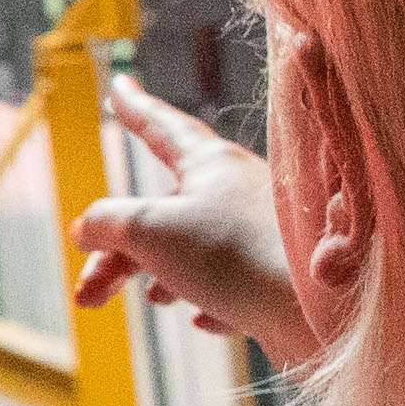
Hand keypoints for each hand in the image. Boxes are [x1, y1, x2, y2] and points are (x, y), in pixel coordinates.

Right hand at [73, 90, 357, 373]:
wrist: (320, 311)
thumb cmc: (236, 255)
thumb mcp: (149, 230)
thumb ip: (107, 223)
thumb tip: (85, 228)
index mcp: (212, 165)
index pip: (163, 126)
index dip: (135, 108)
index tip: (119, 86)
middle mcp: (239, 193)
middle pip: (161, 212)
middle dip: (118, 252)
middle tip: (85, 293)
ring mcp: (261, 237)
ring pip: (192, 251)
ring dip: (159, 276)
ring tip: (152, 302)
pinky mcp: (277, 280)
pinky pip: (232, 284)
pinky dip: (208, 298)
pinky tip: (203, 319)